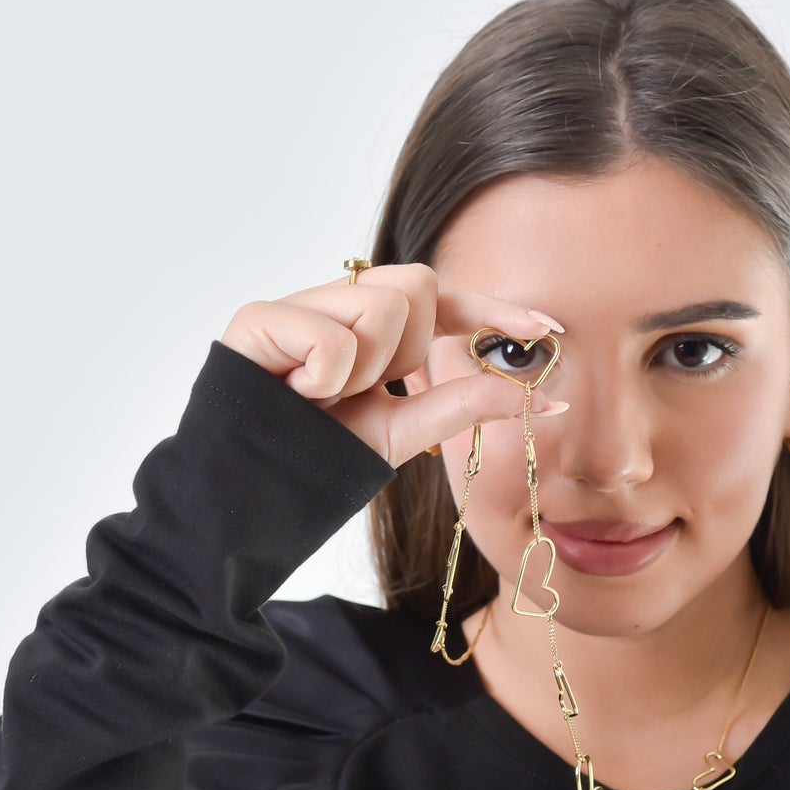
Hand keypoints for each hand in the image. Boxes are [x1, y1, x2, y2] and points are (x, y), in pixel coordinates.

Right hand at [219, 261, 565, 467]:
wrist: (241, 504)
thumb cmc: (316, 465)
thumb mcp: (402, 434)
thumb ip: (463, 405)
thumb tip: (545, 401)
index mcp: (367, 330)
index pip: (440, 300)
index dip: (493, 309)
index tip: (548, 328)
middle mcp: (333, 306)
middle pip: (417, 286)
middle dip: (408, 349)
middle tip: (359, 393)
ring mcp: (295, 307)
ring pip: (383, 302)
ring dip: (367, 369)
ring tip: (320, 399)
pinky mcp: (257, 319)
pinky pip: (334, 334)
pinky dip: (326, 377)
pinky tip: (294, 394)